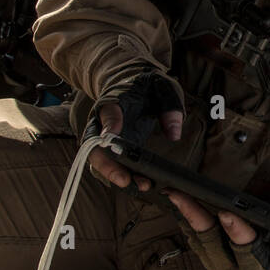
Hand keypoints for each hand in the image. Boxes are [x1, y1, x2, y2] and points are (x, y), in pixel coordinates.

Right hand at [86, 68, 183, 190]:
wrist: (131, 84)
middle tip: (124, 179)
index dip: (109, 124)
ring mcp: (103, 137)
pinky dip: (123, 175)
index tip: (111, 138)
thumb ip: (170, 107)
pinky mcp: (112, 148)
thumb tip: (174, 135)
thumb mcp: (163, 87)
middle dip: (107, 164)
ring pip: (101, 159)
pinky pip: (112, 164)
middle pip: (95, 145)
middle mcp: (102, 121)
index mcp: (114, 100)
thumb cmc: (147, 86)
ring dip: (116, 175)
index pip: (108, 112)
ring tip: (142, 185)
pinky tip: (142, 183)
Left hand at [164, 190, 269, 269]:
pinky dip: (186, 225)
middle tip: (181, 195)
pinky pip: (196, 245)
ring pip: (199, 244)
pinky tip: (178, 206)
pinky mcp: (214, 265)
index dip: (238, 234)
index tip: (229, 213)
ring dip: (185, 219)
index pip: (249, 253)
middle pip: (212, 246)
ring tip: (173, 193)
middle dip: (197, 220)